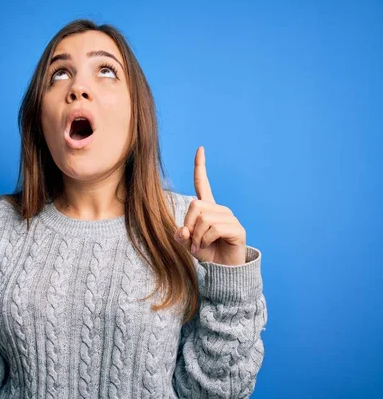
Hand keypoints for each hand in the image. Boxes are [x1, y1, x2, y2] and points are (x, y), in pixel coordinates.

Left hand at [174, 146, 246, 265]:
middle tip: (192, 240)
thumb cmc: (207, 253)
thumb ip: (182, 236)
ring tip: (201, 246)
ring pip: (203, 219)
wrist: (225, 269)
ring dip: (197, 236)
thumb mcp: (189, 244)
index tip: (200, 149)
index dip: (200, 167)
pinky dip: (205, 240)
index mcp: (208, 208)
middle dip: (189, 225)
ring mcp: (229, 218)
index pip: (202, 184)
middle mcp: (219, 209)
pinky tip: (208, 247)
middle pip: (195, 205)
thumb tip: (182, 230)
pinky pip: (213, 229)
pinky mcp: (236, 228)